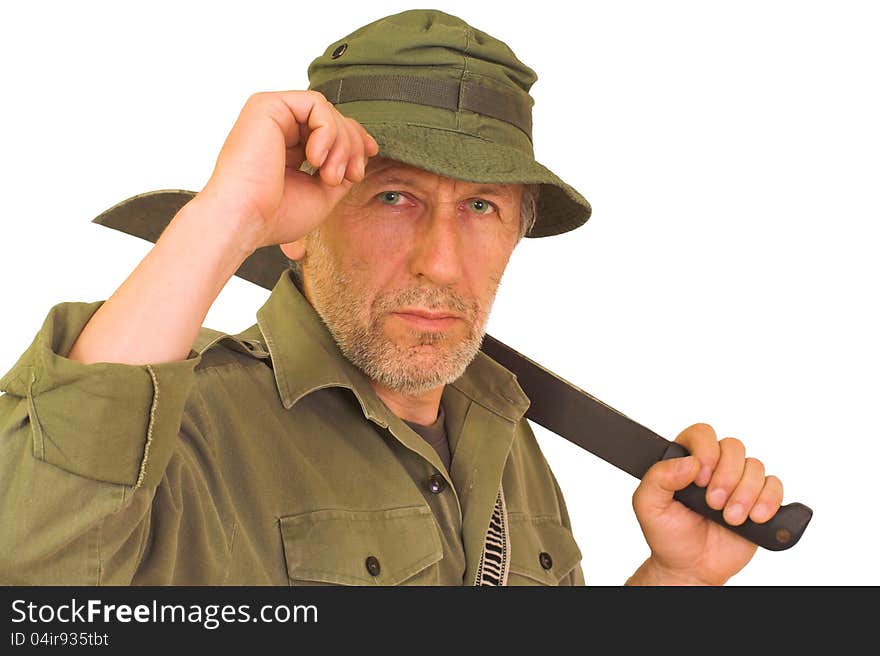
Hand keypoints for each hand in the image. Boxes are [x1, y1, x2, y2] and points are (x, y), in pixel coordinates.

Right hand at [196, 90, 378, 250]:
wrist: (244, 220)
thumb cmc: (274, 215)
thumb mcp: (322, 192)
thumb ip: (342, 169)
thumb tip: (361, 152)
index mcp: (286, 148)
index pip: (329, 131)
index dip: (355, 140)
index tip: (367, 159)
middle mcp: (277, 128)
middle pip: (333, 120)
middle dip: (352, 147)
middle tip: (350, 176)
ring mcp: (271, 115)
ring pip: (328, 112)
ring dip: (341, 144)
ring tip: (330, 175)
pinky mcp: (267, 105)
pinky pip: (316, 103)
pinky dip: (327, 131)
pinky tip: (316, 158)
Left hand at [629, 422, 783, 584]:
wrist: (691, 567)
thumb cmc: (668, 535)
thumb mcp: (648, 505)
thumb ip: (658, 478)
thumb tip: (689, 462)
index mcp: (686, 460)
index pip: (702, 433)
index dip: (705, 450)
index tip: (699, 479)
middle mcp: (715, 467)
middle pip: (734, 447)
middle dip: (727, 477)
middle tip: (713, 504)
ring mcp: (738, 482)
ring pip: (756, 466)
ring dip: (745, 493)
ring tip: (731, 519)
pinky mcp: (759, 500)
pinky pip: (775, 486)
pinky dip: (768, 500)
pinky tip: (754, 517)